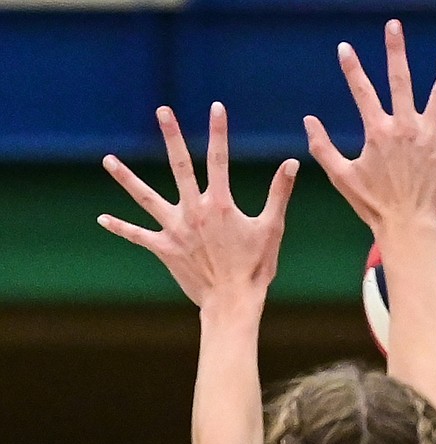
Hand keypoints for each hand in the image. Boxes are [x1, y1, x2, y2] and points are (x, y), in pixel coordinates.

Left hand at [99, 105, 296, 309]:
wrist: (232, 303)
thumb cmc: (254, 269)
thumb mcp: (271, 229)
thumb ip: (278, 193)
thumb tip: (292, 163)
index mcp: (219, 204)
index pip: (219, 159)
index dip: (219, 131)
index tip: (217, 107)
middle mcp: (193, 211)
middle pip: (180, 165)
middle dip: (172, 136)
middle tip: (163, 110)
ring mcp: (175, 229)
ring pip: (146, 197)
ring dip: (126, 178)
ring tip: (107, 160)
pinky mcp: (164, 249)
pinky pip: (138, 236)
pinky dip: (121, 228)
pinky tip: (102, 219)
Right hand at [305, 21, 435, 234]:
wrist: (407, 229)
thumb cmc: (374, 206)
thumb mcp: (341, 177)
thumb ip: (322, 147)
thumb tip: (308, 120)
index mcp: (378, 131)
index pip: (362, 91)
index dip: (351, 68)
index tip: (345, 48)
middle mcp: (405, 128)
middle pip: (400, 80)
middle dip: (396, 50)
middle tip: (394, 25)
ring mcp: (430, 137)